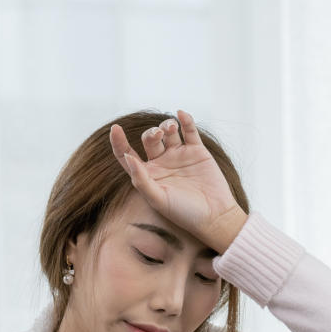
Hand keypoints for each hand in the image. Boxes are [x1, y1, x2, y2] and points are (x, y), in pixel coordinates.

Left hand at [111, 111, 247, 254]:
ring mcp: (179, 155)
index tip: (115, 128)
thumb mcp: (158, 199)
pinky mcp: (197, 151)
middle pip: (150, 138)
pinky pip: (189, 130)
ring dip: (167, 125)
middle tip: (158, 135)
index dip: (119, 142)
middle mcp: (162, 162)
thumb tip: (127, 157)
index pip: (127, 154)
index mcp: (148, 174)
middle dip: (152, 133)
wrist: (215, 217)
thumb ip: (141, 180)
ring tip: (171, 128)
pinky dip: (185, 120)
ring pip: (168, 131)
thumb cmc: (184, 213)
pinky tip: (181, 114)